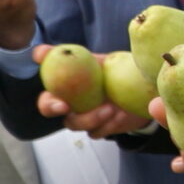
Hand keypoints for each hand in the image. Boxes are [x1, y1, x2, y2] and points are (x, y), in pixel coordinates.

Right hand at [28, 45, 147, 139]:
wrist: (143, 91)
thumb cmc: (115, 71)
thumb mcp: (98, 60)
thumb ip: (73, 55)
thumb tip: (40, 51)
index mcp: (65, 86)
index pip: (45, 94)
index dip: (47, 100)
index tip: (61, 102)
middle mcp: (68, 103)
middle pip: (48, 109)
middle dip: (53, 108)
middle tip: (65, 106)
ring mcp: (82, 117)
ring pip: (73, 124)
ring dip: (90, 118)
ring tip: (111, 108)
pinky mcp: (98, 128)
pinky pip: (96, 132)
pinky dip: (108, 125)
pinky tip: (121, 115)